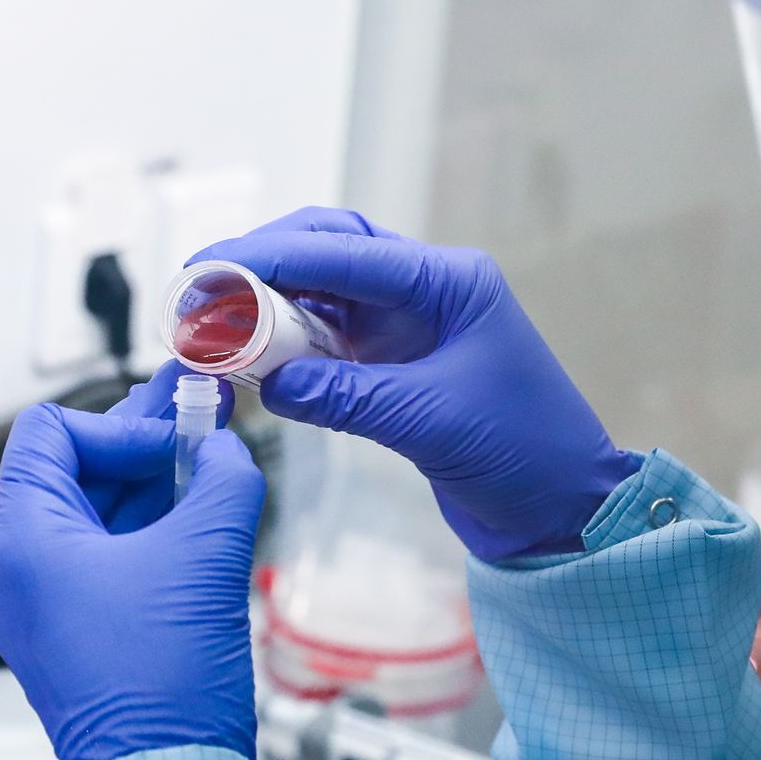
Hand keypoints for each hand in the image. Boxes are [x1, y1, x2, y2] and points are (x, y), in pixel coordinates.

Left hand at [0, 396, 263, 759]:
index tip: (178, 436)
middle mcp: (15, 571)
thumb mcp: (206, 555)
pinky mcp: (72, 633)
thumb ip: (223, 477)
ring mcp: (41, 605)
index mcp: (22, 542)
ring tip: (208, 450)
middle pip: (74, 470)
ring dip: (152, 482)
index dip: (120, 423)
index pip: (50, 432)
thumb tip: (226, 448)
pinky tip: (198, 507)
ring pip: (94, 514)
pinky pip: (105, 558)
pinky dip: (149, 528)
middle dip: (143, 441)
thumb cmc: (161, 688)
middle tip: (198, 407)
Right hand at [194, 207, 636, 561]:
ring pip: (322, 290)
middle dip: (260, 263)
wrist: (563, 510)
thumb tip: (267, 381)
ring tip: (212, 319)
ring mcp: (409, 324)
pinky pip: (328, 338)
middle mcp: (427, 289)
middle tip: (197, 287)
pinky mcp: (396, 364)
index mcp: (448, 281)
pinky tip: (251, 357)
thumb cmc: (525, 454)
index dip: (268, 255)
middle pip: (327, 249)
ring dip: (268, 301)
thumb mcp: (428, 421)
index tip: (209, 269)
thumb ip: (344, 396)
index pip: (343, 250)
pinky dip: (287, 344)